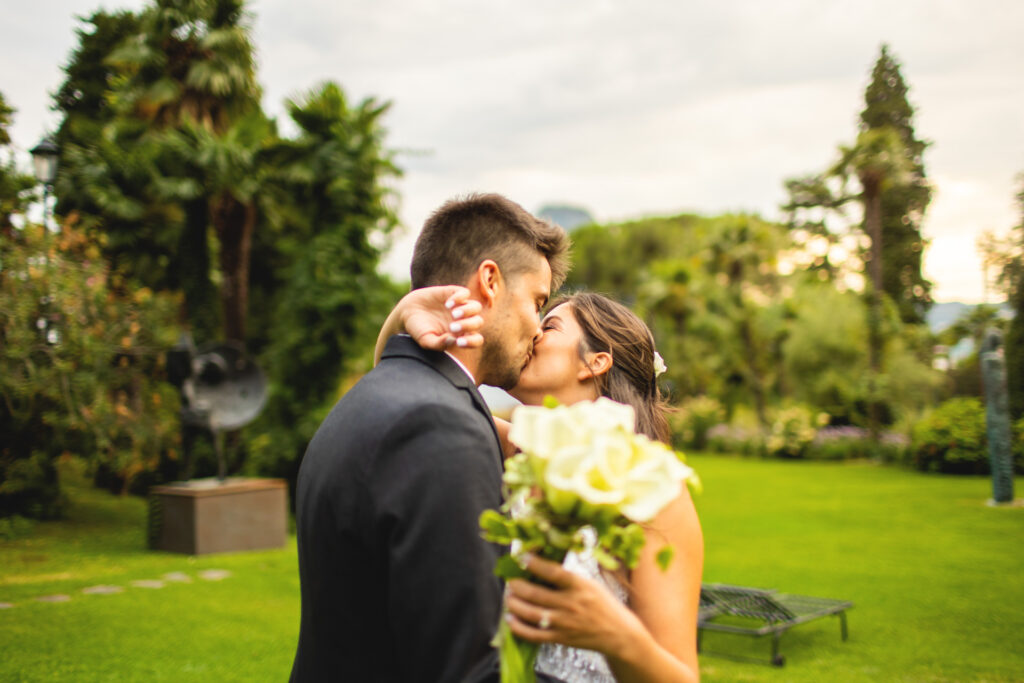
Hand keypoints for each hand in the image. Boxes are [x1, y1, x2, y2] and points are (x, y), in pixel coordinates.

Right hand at [400, 286, 483, 350]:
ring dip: (468, 311)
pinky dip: (459, 298)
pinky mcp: (452, 293)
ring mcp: (459, 306)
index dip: (471, 342)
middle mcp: (463, 320)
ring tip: (454, 314)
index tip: (459, 342)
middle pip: (478, 322)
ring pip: (476, 306)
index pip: (476, 339)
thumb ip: (439, 344)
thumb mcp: (426, 341)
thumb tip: (453, 340)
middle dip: (468, 325)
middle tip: (452, 327)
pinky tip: (447, 304)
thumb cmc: (418, 330)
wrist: (406, 312)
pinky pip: (465, 293)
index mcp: (460, 334)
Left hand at [505, 554, 644, 660]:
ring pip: (531, 614)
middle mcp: (571, 604)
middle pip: (536, 594)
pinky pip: (534, 635)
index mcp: (579, 586)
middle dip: (517, 586)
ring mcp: (564, 623)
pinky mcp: (560, 638)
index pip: (554, 572)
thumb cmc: (602, 604)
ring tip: (509, 598)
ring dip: (515, 605)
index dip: (535, 564)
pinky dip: (519, 628)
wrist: (618, 634)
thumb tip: (541, 564)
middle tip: (510, 581)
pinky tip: (511, 620)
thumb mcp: (589, 584)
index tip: (521, 557)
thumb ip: (567, 577)